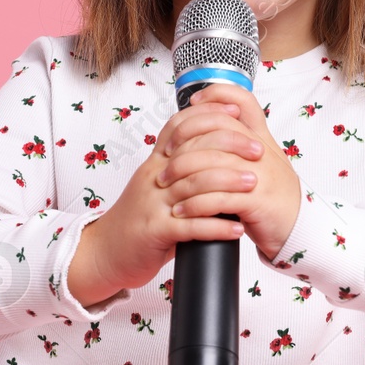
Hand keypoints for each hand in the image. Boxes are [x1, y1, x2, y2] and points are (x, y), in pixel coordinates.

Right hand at [73, 97, 262, 298]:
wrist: (107, 252)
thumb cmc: (139, 220)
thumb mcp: (157, 186)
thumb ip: (182, 170)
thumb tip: (218, 155)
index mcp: (156, 163)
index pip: (181, 126)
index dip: (209, 114)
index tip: (236, 112)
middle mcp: (154, 177)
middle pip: (193, 150)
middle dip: (230, 145)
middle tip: (258, 150)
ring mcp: (153, 203)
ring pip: (195, 185)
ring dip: (230, 184)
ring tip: (255, 184)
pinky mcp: (155, 231)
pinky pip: (191, 226)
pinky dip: (217, 226)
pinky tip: (237, 228)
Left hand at [157, 82, 301, 259]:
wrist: (297, 228)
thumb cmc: (273, 196)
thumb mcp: (261, 163)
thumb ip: (239, 146)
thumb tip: (205, 131)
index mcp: (262, 138)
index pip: (242, 101)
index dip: (217, 95)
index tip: (193, 101)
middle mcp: (261, 151)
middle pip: (216, 131)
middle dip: (183, 142)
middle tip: (164, 158)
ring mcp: (260, 174)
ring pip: (211, 164)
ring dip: (182, 176)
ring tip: (166, 187)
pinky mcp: (256, 201)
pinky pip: (217, 198)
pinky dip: (194, 205)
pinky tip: (181, 211)